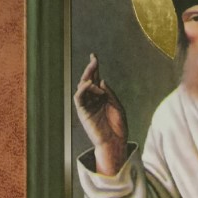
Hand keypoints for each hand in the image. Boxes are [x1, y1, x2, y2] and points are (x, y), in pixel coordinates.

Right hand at [73, 53, 128, 174]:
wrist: (115, 142)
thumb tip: (100, 80)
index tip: (94, 56)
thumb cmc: (118, 126)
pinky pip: (79, 98)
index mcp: (101, 97)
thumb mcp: (117, 105)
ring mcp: (87, 105)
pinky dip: (82, 90)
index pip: (96, 79)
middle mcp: (93, 99)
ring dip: (88, 80)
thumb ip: (109, 93)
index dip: (94, 67)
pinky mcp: (82, 112)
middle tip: (94, 60)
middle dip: (90, 69)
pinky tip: (90, 85)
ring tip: (95, 80)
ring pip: (82, 87)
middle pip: (88, 80)